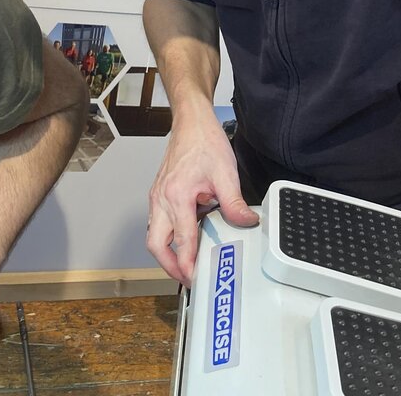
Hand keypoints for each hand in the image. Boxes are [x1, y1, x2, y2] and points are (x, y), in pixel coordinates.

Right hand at [147, 116, 258, 285]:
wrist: (191, 123)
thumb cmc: (204, 143)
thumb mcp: (226, 173)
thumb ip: (234, 203)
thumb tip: (246, 222)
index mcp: (177, 196)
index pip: (181, 240)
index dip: (187, 263)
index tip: (194, 278)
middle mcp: (162, 199)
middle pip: (156, 244)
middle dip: (169, 266)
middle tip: (187, 278)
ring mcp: (158, 197)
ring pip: (154, 235)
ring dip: (167, 253)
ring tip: (186, 265)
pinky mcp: (159, 194)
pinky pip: (158, 222)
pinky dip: (168, 237)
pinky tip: (185, 239)